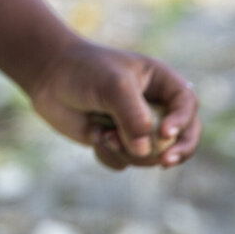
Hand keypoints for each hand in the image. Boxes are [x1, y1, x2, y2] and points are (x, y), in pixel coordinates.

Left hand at [27, 39, 200, 170]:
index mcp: (159, 82)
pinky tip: (95, 135)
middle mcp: (153, 105)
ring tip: (106, 134)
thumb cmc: (82, 70)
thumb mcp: (112, 85)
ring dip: (128, 151)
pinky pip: (125, 162)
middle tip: (164, 162)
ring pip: (150, 155)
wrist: (47, 76)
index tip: (164, 133)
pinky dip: (110, 154)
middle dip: (173, 152)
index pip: (187, 104)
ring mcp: (135, 126)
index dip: (182, 123)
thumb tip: (145, 151)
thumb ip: (133, 116)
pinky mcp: (117, 142)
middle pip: (181, 137)